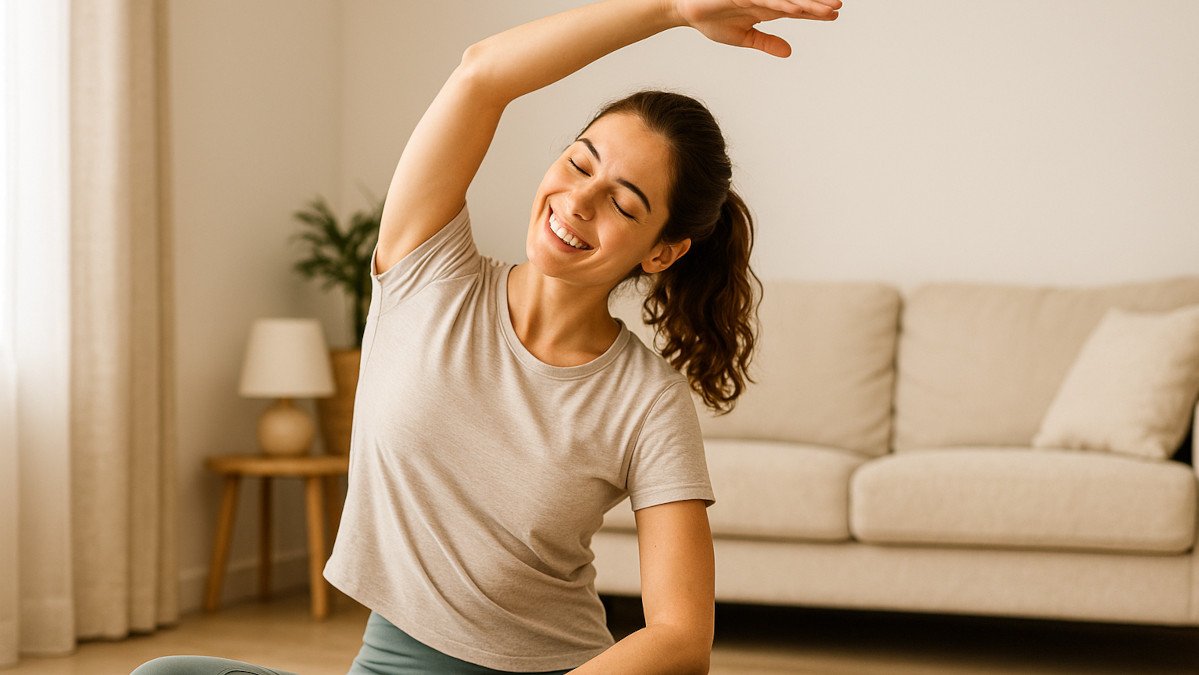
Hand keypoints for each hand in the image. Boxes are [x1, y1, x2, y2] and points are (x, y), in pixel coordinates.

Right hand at [671, 0, 841, 57]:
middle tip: (837, 8)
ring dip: (807, 3)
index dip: (815, 12)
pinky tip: (796, 8)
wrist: (685, 11)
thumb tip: (789, 52)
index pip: (796, 9)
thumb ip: (766, 43)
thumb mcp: (743, 38)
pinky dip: (782, 3)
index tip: (834, 15)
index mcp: (765, 9)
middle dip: (817, 5)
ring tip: (827, 6)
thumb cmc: (712, 20)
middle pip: (796, 1)